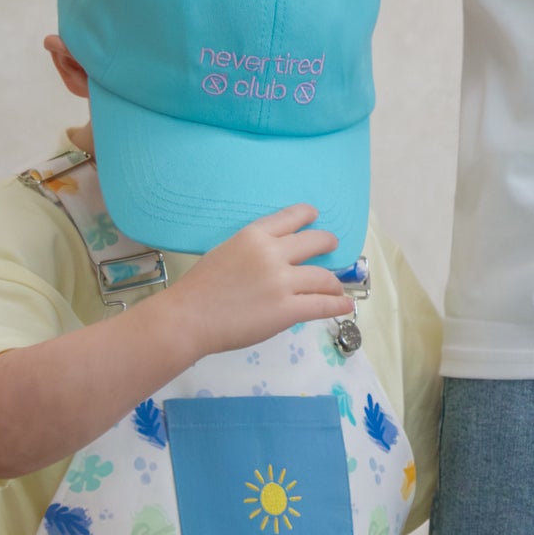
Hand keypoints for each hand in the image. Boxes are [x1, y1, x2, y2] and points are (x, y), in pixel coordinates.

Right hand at [168, 206, 352, 357]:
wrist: (188, 318)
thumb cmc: (198, 290)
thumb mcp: (226, 252)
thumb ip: (253, 250)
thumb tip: (276, 257)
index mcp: (254, 235)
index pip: (292, 217)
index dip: (308, 216)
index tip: (315, 217)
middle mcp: (272, 253)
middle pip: (316, 241)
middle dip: (328, 244)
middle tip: (333, 247)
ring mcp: (282, 282)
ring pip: (323, 277)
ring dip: (334, 282)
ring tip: (337, 287)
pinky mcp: (287, 310)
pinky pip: (322, 305)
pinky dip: (338, 305)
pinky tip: (345, 305)